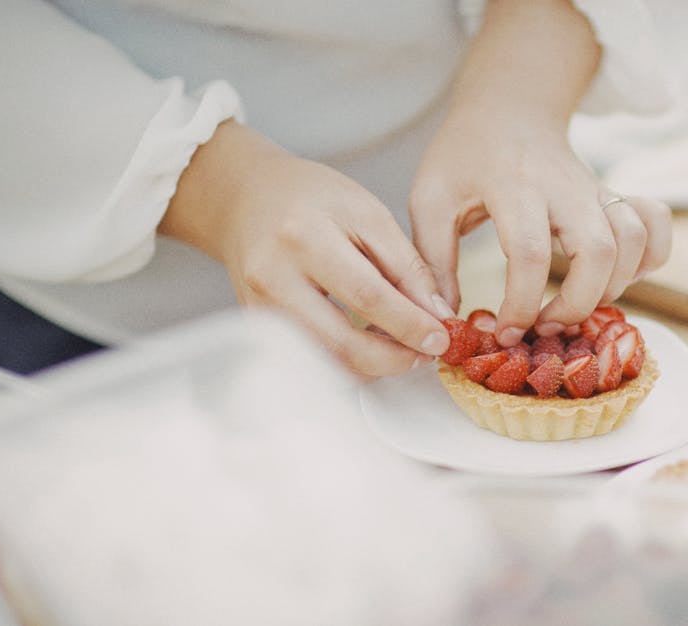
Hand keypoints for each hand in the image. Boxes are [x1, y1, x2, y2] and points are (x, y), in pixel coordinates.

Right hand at [161, 121, 453, 376]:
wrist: (246, 198)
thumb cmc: (311, 198)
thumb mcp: (367, 213)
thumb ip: (406, 265)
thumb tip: (437, 316)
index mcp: (304, 237)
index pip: (366, 295)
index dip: (408, 324)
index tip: (441, 339)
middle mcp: (273, 277)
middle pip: (341, 342)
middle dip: (393, 358)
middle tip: (427, 354)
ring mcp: (259, 307)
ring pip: (325, 361)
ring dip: (373, 366)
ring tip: (403, 350)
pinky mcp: (257, 325)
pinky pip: (310, 359)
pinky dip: (347, 361)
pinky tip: (371, 347)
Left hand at [410, 108, 670, 344]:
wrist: (508, 109)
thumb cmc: (464, 157)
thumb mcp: (430, 198)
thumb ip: (433, 259)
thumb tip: (445, 318)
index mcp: (513, 186)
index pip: (530, 253)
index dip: (521, 304)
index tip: (504, 332)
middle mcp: (564, 187)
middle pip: (598, 250)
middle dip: (577, 303)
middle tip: (545, 325)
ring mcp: (596, 189)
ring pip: (633, 240)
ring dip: (613, 287)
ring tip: (574, 306)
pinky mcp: (614, 195)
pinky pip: (656, 223)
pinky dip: (651, 257)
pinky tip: (618, 277)